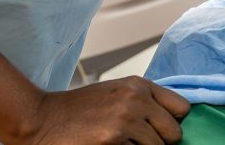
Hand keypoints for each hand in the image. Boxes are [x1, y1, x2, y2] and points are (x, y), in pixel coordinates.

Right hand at [20, 78, 189, 144]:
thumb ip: (144, 101)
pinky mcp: (114, 139)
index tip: (161, 130)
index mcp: (139, 85)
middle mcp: (136, 98)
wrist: (42, 120)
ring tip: (121, 143)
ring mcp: (126, 119)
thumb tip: (175, 119)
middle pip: (175, 133)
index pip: (182, 108)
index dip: (173, 123)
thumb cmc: (79, 110)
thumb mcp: (115, 93)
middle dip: (161, 142)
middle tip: (139, 142)